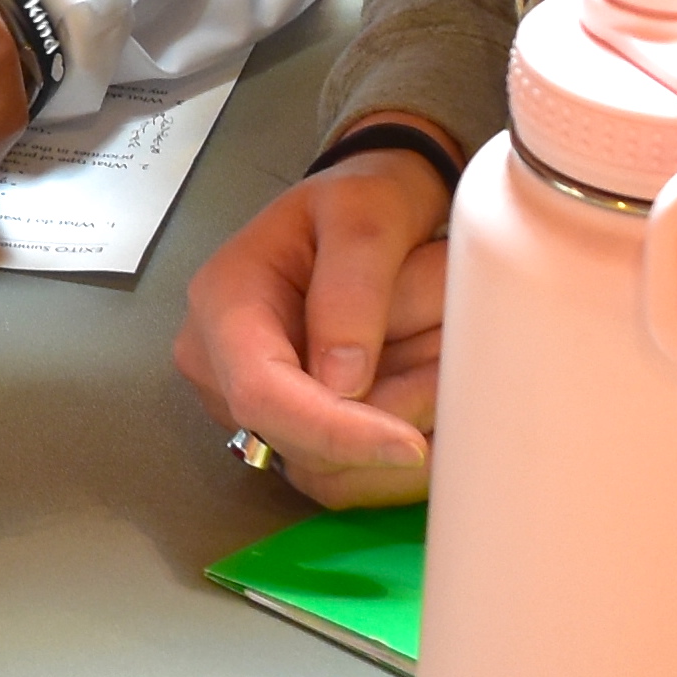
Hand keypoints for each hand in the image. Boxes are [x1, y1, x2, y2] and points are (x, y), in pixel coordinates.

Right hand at [176, 147, 450, 504]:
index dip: (332, 429)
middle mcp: (223, 367)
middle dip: (388, 417)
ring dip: (404, 429)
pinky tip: (434, 392)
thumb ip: (353, 286)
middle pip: (300, 443)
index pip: (261, 392)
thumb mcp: (365, 209)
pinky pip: (351, 478)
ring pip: (333, 472)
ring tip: (446, 356)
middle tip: (453, 358)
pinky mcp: (296, 436)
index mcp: (224, 303)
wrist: (371, 215)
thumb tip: (341, 381)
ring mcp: (257, 408)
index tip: (408, 443)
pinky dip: (403, 448)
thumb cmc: (363, 199)